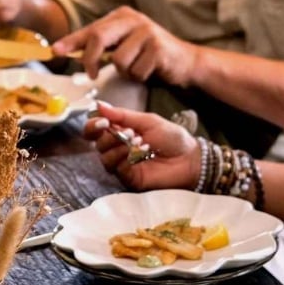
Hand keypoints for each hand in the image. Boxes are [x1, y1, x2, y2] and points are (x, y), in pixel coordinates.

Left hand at [52, 6, 198, 82]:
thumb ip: (101, 46)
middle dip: (90, 60)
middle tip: (90, 74)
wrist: (186, 61)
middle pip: (99, 38)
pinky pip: (136, 71)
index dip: (72, 41)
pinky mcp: (158, 47)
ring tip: (136, 68)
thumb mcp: (124, 45)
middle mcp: (133, 19)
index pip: (91, 29)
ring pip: (118, 60)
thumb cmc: (149, 55)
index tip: (56, 51)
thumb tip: (69, 52)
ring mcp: (147, 32)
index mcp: (121, 16)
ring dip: (125, 72)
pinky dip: (139, 77)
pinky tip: (149, 71)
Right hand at [82, 102, 198, 190]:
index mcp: (120, 132)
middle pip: (97, 144)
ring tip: (137, 141)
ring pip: (105, 158)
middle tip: (126, 131)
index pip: (96, 130)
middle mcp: (118, 149)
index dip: (93, 125)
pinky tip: (139, 152)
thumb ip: (122, 115)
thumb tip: (99, 105)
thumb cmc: (172, 138)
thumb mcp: (148, 120)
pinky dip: (124, 158)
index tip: (102, 121)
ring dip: (118, 147)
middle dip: (107, 136)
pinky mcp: (130, 178)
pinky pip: (117, 169)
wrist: (190, 158)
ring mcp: (123, 164)